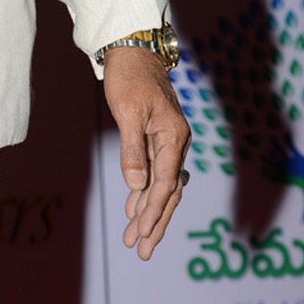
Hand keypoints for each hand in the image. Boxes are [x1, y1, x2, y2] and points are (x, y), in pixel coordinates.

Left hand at [102, 46, 190, 259]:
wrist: (134, 52)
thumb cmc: (129, 78)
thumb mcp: (127, 111)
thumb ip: (133, 149)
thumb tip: (136, 185)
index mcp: (173, 137)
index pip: (165, 184)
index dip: (152, 210)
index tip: (140, 233)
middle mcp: (176, 143)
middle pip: (169, 193)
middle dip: (154, 223)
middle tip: (140, 251)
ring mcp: (169, 142)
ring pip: (163, 187)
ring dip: (149, 212)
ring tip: (134, 239)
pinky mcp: (158, 139)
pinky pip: (156, 174)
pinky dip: (145, 193)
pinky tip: (133, 209)